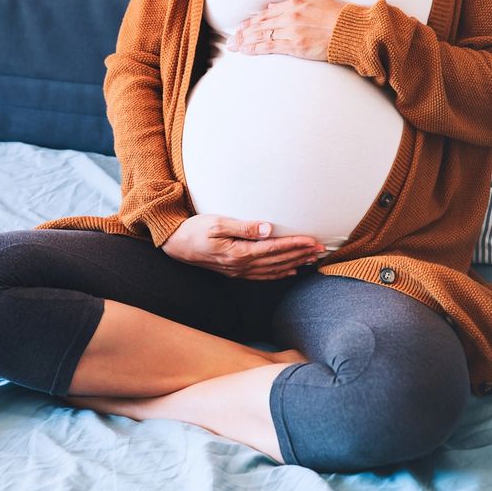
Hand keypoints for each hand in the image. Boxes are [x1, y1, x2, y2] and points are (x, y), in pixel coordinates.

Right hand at [160, 214, 325, 280]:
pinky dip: (279, 273)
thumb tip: (269, 228)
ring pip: (273, 270)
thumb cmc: (194, 230)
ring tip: (311, 259)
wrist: (175, 245)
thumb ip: (244, 227)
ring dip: (294, 264)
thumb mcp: (217, 223)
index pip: (274, 248)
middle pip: (278, 261)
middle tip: (321, 249)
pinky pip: (262, 275)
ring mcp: (238, 271)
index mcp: (239, 253)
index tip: (313, 241)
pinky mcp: (235, 272)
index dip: (295, 245)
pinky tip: (289, 270)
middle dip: (301, 255)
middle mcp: (241, 266)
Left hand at [226, 0, 348, 60]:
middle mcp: (291, 16)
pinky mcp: (295, 46)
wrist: (351, 30)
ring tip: (234, 46)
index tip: (242, 27)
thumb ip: (292, 4)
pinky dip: (256, 49)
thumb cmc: (338, 17)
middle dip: (244, 33)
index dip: (252, 21)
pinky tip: (246, 51)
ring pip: (262, 36)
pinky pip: (270, 47)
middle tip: (232, 40)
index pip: (267, 14)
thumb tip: (272, 7)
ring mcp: (292, 31)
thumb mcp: (315, 1)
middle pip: (261, 25)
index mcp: (295, 3)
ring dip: (245, 41)